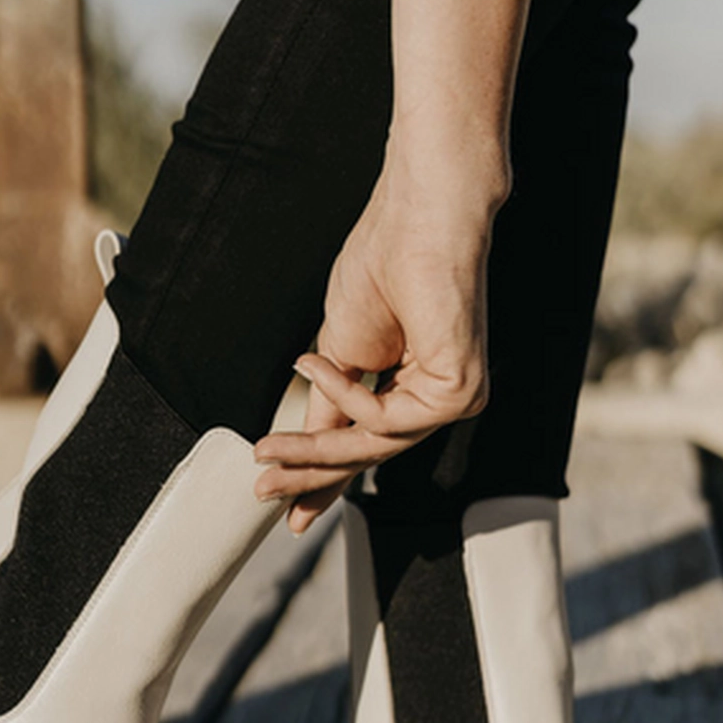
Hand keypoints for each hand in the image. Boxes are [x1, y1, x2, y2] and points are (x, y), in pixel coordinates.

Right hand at [253, 142, 504, 533]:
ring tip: (264, 447)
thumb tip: (306, 449)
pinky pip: (386, 418)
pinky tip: (314, 363)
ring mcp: (458, 398)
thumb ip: (330, 405)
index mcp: (420, 386)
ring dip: (313, 450)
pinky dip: (343, 395)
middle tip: (261, 493)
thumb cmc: (383, 262)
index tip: (284, 509)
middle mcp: (444, 398)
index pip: (369, 443)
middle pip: (371, 455)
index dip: (325, 478)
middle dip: (310, 476)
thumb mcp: (340, 350)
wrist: (418, 214)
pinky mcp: (461, 392)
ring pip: (374, 447)